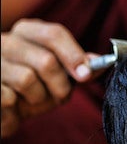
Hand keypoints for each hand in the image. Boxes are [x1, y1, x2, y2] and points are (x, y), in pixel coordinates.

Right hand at [1, 18, 93, 136]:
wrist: (2, 111)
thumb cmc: (30, 91)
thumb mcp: (56, 77)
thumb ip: (76, 67)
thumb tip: (99, 63)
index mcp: (27, 32)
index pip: (54, 34)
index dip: (74, 55)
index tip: (85, 75)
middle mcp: (6, 41)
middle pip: (46, 60)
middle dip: (60, 86)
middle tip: (61, 97)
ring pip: (27, 79)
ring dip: (38, 99)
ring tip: (32, 101)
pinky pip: (9, 98)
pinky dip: (18, 109)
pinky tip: (14, 109)